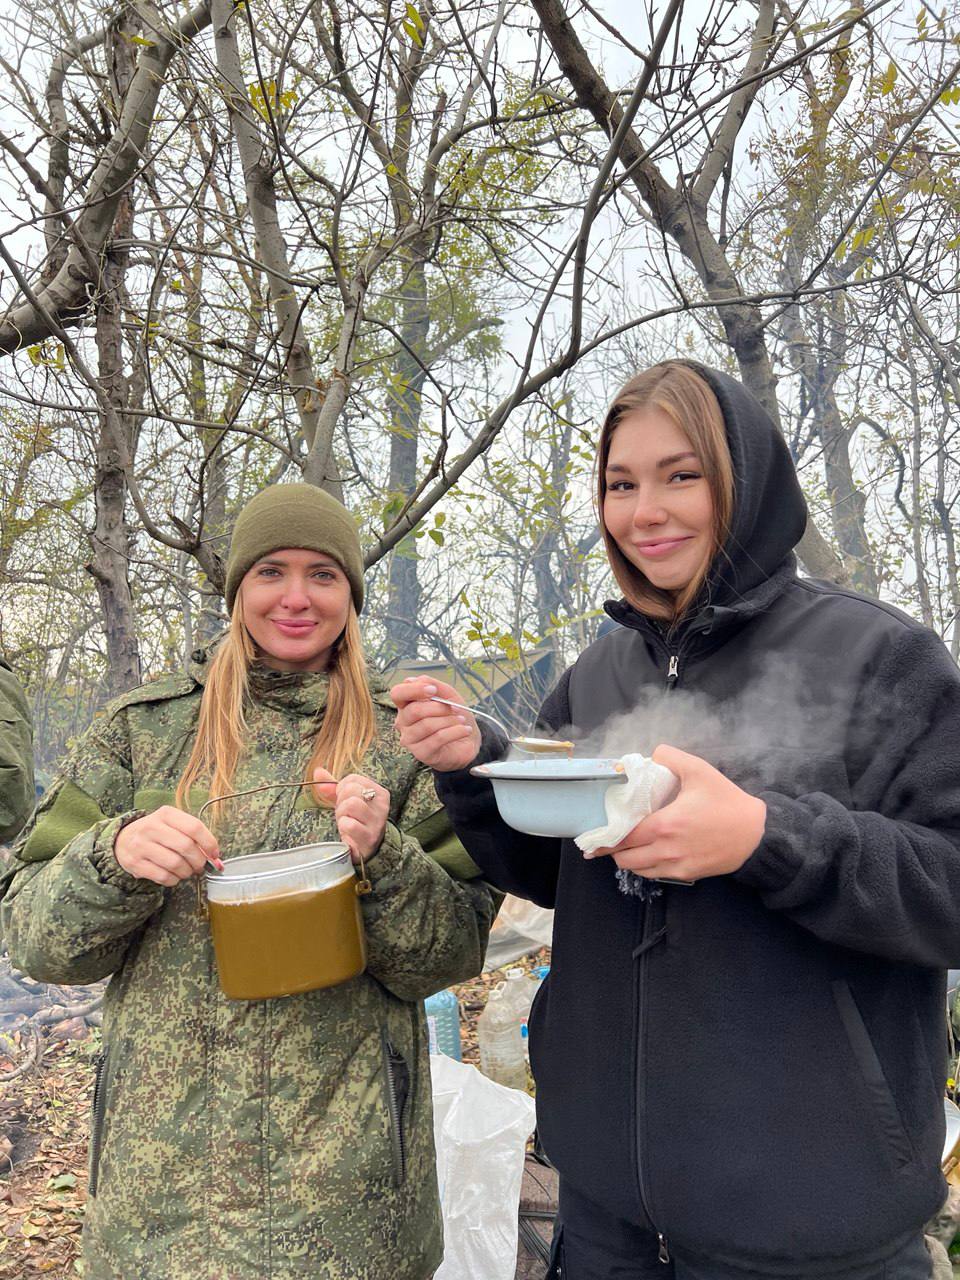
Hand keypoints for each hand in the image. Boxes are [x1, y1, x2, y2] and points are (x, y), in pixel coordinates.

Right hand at [114, 805, 222, 885]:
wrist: (123, 840)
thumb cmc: (157, 833)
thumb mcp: (173, 825)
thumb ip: (195, 838)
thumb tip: (217, 861)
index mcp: (166, 814)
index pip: (194, 827)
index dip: (209, 843)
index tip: (214, 854)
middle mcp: (151, 827)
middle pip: (186, 846)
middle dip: (199, 861)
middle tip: (200, 865)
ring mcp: (141, 845)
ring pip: (175, 863)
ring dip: (187, 872)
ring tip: (187, 870)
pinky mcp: (135, 863)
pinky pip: (163, 876)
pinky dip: (174, 880)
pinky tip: (174, 875)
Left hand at [312, 768, 389, 862]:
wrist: (366, 849)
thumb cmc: (356, 820)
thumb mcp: (346, 801)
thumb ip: (332, 786)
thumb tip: (318, 771)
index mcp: (379, 793)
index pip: (353, 779)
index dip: (341, 789)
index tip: (344, 800)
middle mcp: (381, 806)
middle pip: (351, 789)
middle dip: (341, 801)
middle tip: (344, 812)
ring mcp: (377, 822)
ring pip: (351, 804)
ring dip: (341, 814)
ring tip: (345, 820)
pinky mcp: (369, 837)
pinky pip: (349, 824)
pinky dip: (343, 826)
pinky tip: (347, 831)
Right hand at [390, 677, 481, 771]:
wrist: (467, 740)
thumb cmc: (454, 716)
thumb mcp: (448, 696)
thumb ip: (434, 685)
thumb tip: (414, 680)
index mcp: (406, 705)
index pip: (397, 694)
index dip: (414, 690)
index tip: (433, 690)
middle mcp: (403, 722)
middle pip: (414, 711)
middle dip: (440, 707)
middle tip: (456, 709)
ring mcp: (410, 740)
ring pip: (427, 725)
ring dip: (450, 720)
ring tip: (462, 720)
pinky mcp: (422, 753)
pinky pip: (438, 738)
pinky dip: (455, 731)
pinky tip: (465, 730)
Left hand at [588, 745, 766, 881]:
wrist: (757, 835)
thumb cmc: (727, 802)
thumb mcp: (700, 771)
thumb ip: (672, 758)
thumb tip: (652, 754)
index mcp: (665, 824)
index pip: (624, 836)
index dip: (606, 836)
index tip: (593, 835)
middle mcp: (666, 849)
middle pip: (625, 858)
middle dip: (612, 850)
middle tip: (606, 840)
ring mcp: (677, 865)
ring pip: (638, 870)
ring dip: (627, 860)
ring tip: (624, 848)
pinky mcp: (687, 874)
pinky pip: (656, 875)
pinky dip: (645, 868)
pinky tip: (645, 856)